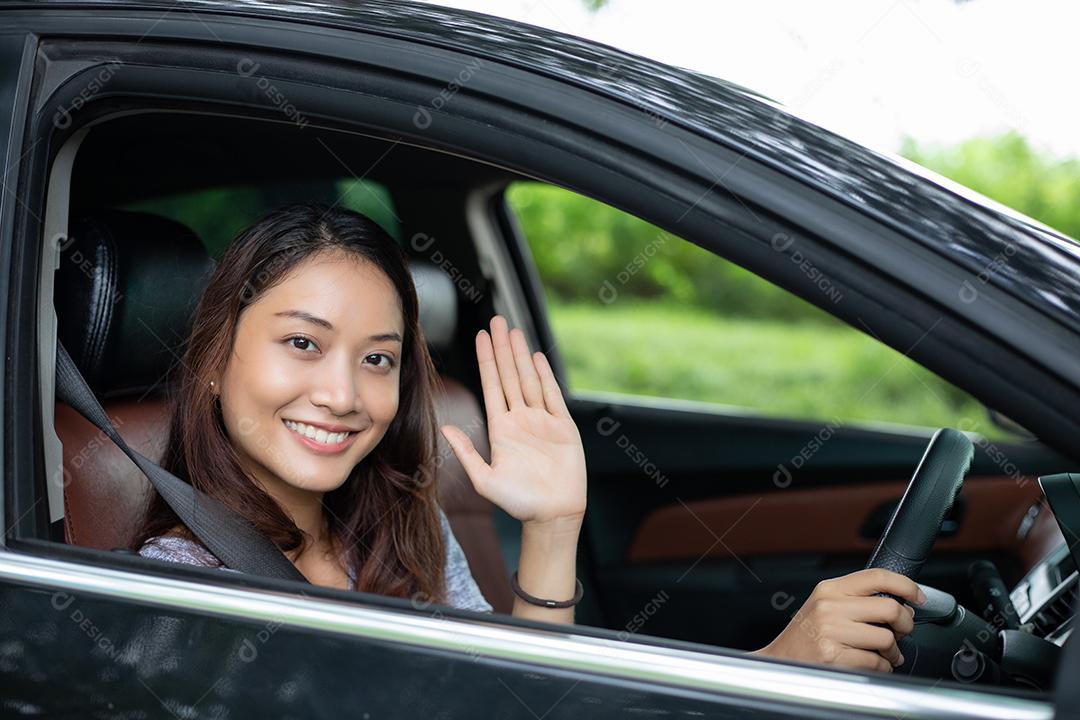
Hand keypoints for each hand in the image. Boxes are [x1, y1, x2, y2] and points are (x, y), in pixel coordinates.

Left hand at [440, 316, 586, 525]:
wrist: (552, 515)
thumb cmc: (518, 502)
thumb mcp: (484, 479)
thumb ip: (465, 452)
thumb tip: (444, 428)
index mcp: (501, 429)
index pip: (492, 386)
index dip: (487, 361)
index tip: (481, 337)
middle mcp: (520, 420)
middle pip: (510, 375)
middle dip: (503, 348)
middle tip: (497, 320)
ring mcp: (542, 421)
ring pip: (530, 380)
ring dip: (522, 355)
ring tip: (515, 331)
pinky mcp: (563, 427)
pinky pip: (553, 395)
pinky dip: (546, 375)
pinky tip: (537, 357)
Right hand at [753, 568, 924, 672]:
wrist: (779, 662)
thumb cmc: (805, 636)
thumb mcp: (825, 606)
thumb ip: (856, 600)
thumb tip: (900, 604)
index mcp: (829, 589)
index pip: (876, 576)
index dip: (905, 584)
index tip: (917, 596)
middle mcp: (829, 606)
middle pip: (889, 607)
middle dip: (905, 623)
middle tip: (902, 631)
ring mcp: (830, 631)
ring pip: (886, 637)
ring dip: (893, 651)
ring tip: (885, 654)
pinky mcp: (833, 656)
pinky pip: (876, 661)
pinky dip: (882, 666)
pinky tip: (873, 664)